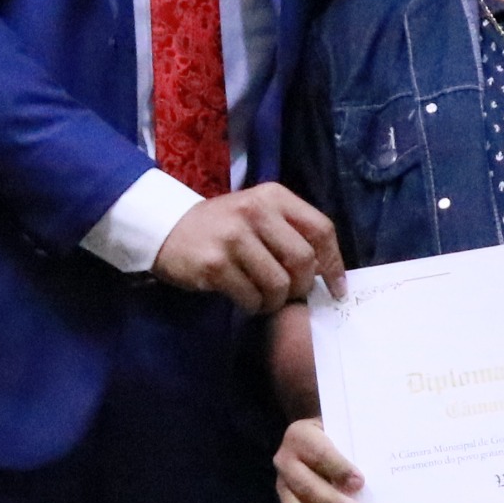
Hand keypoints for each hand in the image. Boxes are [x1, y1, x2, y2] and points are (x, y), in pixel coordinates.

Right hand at [152, 183, 345, 313]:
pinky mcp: (214, 264)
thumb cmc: (222, 226)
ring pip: (278, 284)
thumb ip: (291, 233)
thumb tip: (327, 273)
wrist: (166, 227)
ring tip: (263, 298)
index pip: (321, 229)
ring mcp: (233, 238)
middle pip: (303, 260)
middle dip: (301, 286)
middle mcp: (255, 212)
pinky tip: (244, 299)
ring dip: (275, 301)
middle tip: (289, 293)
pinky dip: (253, 306)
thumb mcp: (258, 214)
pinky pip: (251, 297)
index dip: (334, 264)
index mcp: (273, 197)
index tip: (337, 289)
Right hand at [274, 417, 361, 502]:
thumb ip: (355, 443)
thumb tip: (376, 469)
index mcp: (301, 435)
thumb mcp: (344, 428)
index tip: (360, 482)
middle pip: (307, 485)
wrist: (316, 431)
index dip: (339, 468)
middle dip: (331, 501)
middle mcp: (286, 461)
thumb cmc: (338, 430)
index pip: (320, 453)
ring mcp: (284, 487)